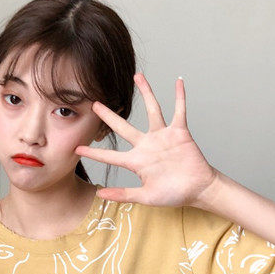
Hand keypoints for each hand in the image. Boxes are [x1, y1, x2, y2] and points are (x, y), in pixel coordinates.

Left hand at [75, 74, 218, 207]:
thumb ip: (124, 194)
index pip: (111, 156)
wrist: (197, 189)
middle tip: (94, 103)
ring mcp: (163, 137)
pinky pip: (179, 111)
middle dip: (109, 116)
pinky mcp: (180, 132)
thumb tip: (100, 195)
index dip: (95, 153)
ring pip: (152, 110)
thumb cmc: (173, 194)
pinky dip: (179, 97)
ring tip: (137, 76)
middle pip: (124, 127)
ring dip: (146, 93)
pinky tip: (178, 82)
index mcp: (137, 161)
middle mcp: (147, 145)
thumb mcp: (146, 197)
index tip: (77, 148)